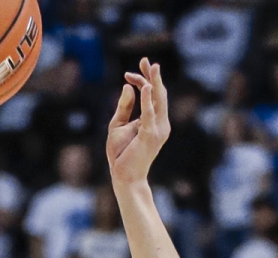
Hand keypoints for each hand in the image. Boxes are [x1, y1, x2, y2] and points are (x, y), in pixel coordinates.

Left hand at [107, 58, 169, 187]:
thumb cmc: (121, 154)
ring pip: (158, 100)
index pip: (151, 95)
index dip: (143, 81)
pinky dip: (147, 100)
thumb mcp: (118, 125)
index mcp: (153, 120)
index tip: (129, 72)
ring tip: (151, 67)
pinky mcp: (150, 135)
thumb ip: (124, 106)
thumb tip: (127, 86)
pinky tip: (145, 86)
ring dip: (154, 82)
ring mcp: (157, 129)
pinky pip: (150, 114)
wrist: (124, 176)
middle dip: (153, 76)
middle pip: (158, 94)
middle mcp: (159, 123)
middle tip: (146, 60)